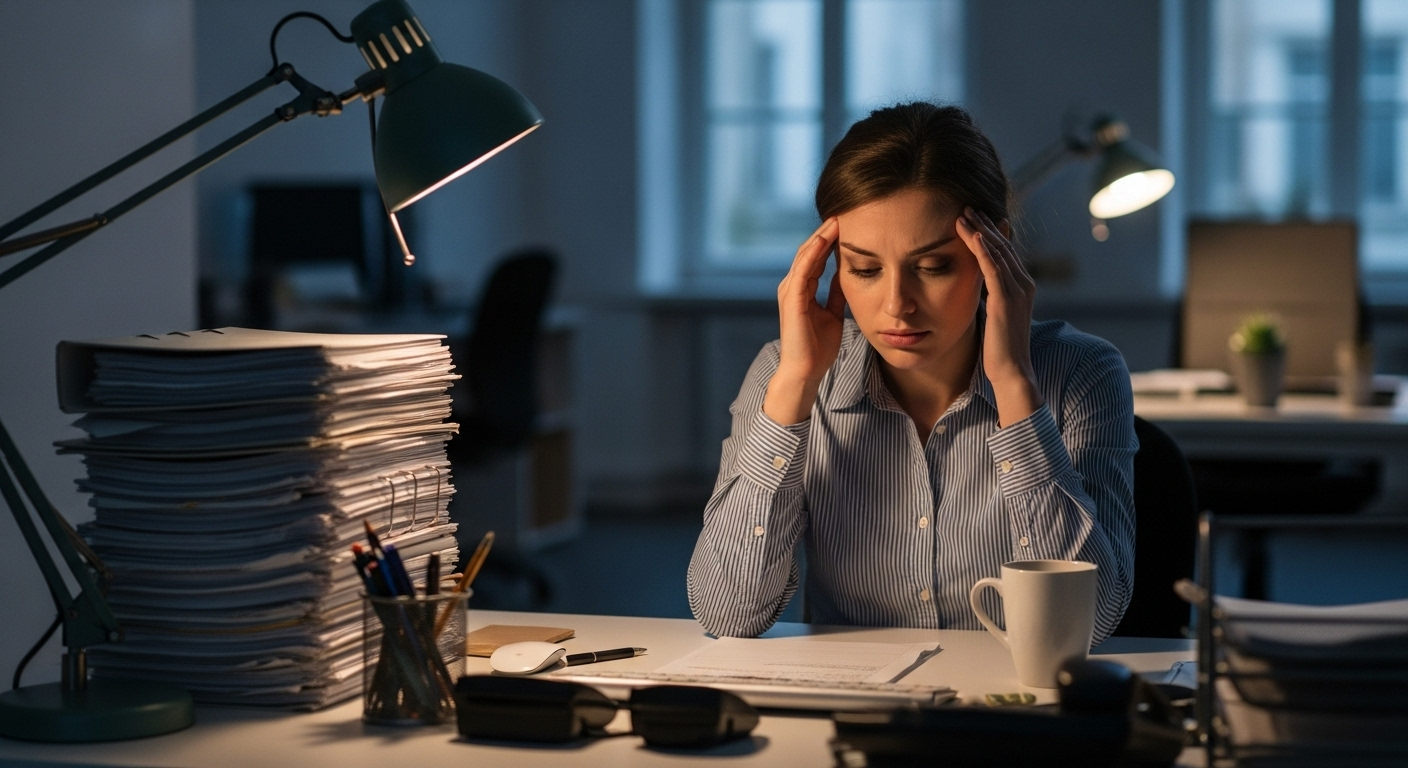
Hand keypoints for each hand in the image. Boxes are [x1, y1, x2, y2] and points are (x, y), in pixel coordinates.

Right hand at [764, 218, 844, 424]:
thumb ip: (836, 294)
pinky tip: (826, 240)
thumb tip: (847, 276)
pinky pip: (803, 270)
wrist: (806, 371)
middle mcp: (793, 286)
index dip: (831, 239)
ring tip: (837, 219)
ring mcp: (790, 291)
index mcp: (802, 289)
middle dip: (826, 231)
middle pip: (809, 250)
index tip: (849, 224)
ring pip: (804, 255)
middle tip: (845, 212)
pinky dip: (813, 253)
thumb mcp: (833, 314)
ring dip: (821, 236)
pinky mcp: (792, 299)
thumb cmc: (817, 347)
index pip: (816, 256)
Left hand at [956, 207, 1042, 426]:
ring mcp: (1018, 291)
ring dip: (980, 231)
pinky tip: (972, 234)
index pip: (1005, 252)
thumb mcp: (995, 317)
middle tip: (966, 207)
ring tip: (962, 214)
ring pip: (998, 252)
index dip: (990, 233)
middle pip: (1003, 246)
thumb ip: (990, 299)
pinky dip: (983, 249)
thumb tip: (977, 290)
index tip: (973, 218)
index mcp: (1022, 288)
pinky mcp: (1006, 300)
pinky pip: (994, 267)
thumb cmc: (999, 350)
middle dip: (984, 225)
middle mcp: (1024, 284)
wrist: (1011, 372)